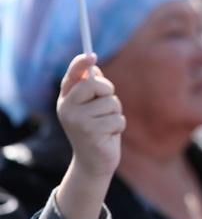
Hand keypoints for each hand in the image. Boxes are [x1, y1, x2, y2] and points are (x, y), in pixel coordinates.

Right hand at [57, 53, 124, 179]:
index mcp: (66, 99)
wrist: (93, 162)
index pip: (72, 76)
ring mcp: (77, 121)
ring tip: (106, 125)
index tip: (92, 56)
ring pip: (111, 103)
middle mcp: (67, 109)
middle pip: (95, 85)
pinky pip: (117, 119)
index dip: (80, 64)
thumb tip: (95, 70)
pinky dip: (119, 126)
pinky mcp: (90, 133)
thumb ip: (93, 89)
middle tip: (107, 105)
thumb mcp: (93, 107)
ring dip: (115, 113)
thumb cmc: (97, 129)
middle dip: (108, 91)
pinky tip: (109, 135)